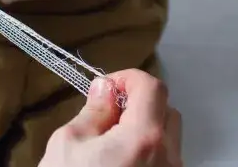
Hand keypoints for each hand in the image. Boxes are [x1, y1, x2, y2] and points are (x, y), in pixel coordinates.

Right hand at [40, 71, 182, 166]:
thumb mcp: (68, 144)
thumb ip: (93, 112)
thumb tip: (104, 89)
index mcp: (143, 139)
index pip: (152, 87)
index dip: (128, 79)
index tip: (107, 87)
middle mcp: (168, 159)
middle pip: (167, 111)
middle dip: (139, 103)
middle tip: (108, 113)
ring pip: (169, 139)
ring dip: (145, 130)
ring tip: (111, 143)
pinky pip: (165, 161)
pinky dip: (147, 153)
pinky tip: (120, 163)